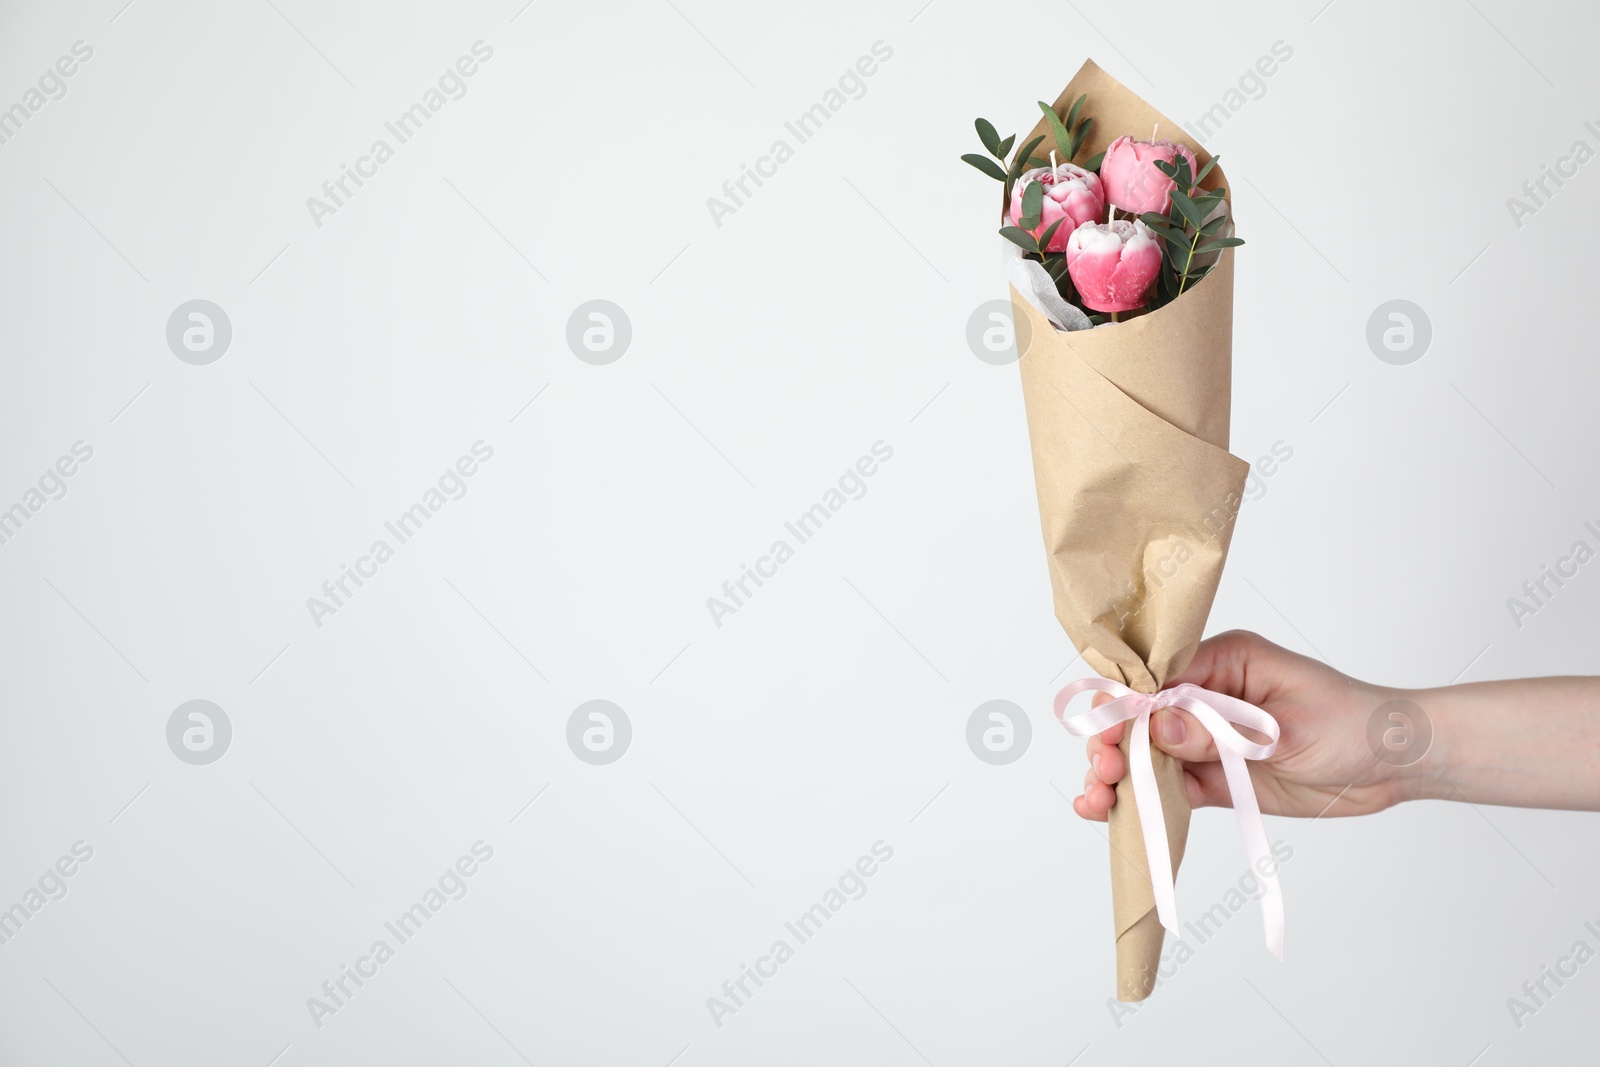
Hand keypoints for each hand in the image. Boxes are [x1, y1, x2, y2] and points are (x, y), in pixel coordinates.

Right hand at [1072, 630, 1401, 820]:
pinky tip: (1112, 813)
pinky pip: (1168, 786)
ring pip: (1145, 754)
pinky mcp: (1215, 774)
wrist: (1395, 763)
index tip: (1110, 740)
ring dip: (1116, 776)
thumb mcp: (1287, 727)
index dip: (1125, 707)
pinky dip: (1140, 800)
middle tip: (1104, 775)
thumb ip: (1220, 730)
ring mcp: (1207, 736)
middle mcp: (1205, 693)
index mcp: (1223, 661)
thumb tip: (1157, 727)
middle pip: (1139, 716)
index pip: (1155, 678)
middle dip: (1112, 744)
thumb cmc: (1355, 724)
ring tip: (1094, 802)